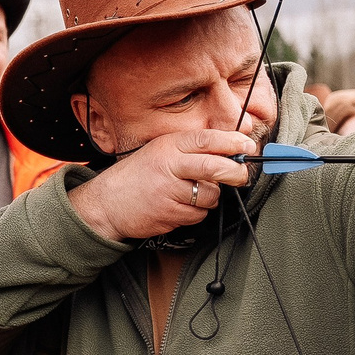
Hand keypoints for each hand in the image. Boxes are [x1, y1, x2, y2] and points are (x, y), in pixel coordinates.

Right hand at [68, 129, 258, 242]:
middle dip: (235, 172)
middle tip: (241, 175)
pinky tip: (181, 206)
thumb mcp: (161, 151)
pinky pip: (198, 214)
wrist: (106, 203)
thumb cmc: (138, 175)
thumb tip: (232, 151)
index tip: (248, 146)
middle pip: (214, 167)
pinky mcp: (168, 214)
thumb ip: (191, 150)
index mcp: (168, 146)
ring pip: (210, 195)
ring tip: (194, 193)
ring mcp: (168, 192)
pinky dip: (197, 212)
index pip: (206, 139)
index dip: (232, 143)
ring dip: (210, 197)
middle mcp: (169, 166)